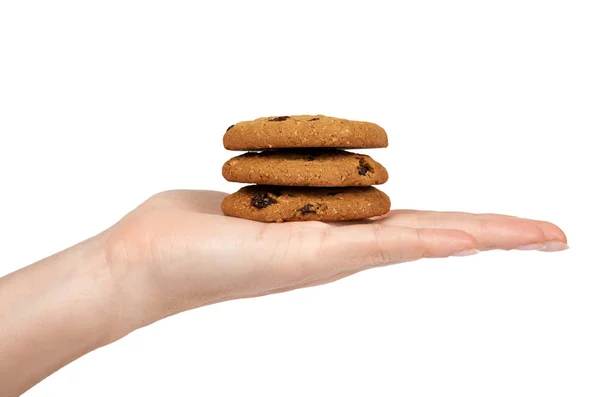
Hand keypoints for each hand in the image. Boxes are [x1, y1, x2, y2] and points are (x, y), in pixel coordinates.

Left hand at [103, 190, 567, 338]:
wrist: (148, 262)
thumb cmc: (199, 228)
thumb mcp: (261, 196)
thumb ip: (295, 191)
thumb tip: (309, 180)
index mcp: (333, 233)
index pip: (411, 224)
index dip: (461, 223)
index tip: (504, 224)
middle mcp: (339, 250)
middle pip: (429, 236)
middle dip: (494, 234)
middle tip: (554, 235)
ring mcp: (327, 258)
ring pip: (416, 243)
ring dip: (479, 236)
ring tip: (538, 235)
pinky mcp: (304, 258)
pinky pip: (375, 247)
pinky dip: (424, 242)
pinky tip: (466, 240)